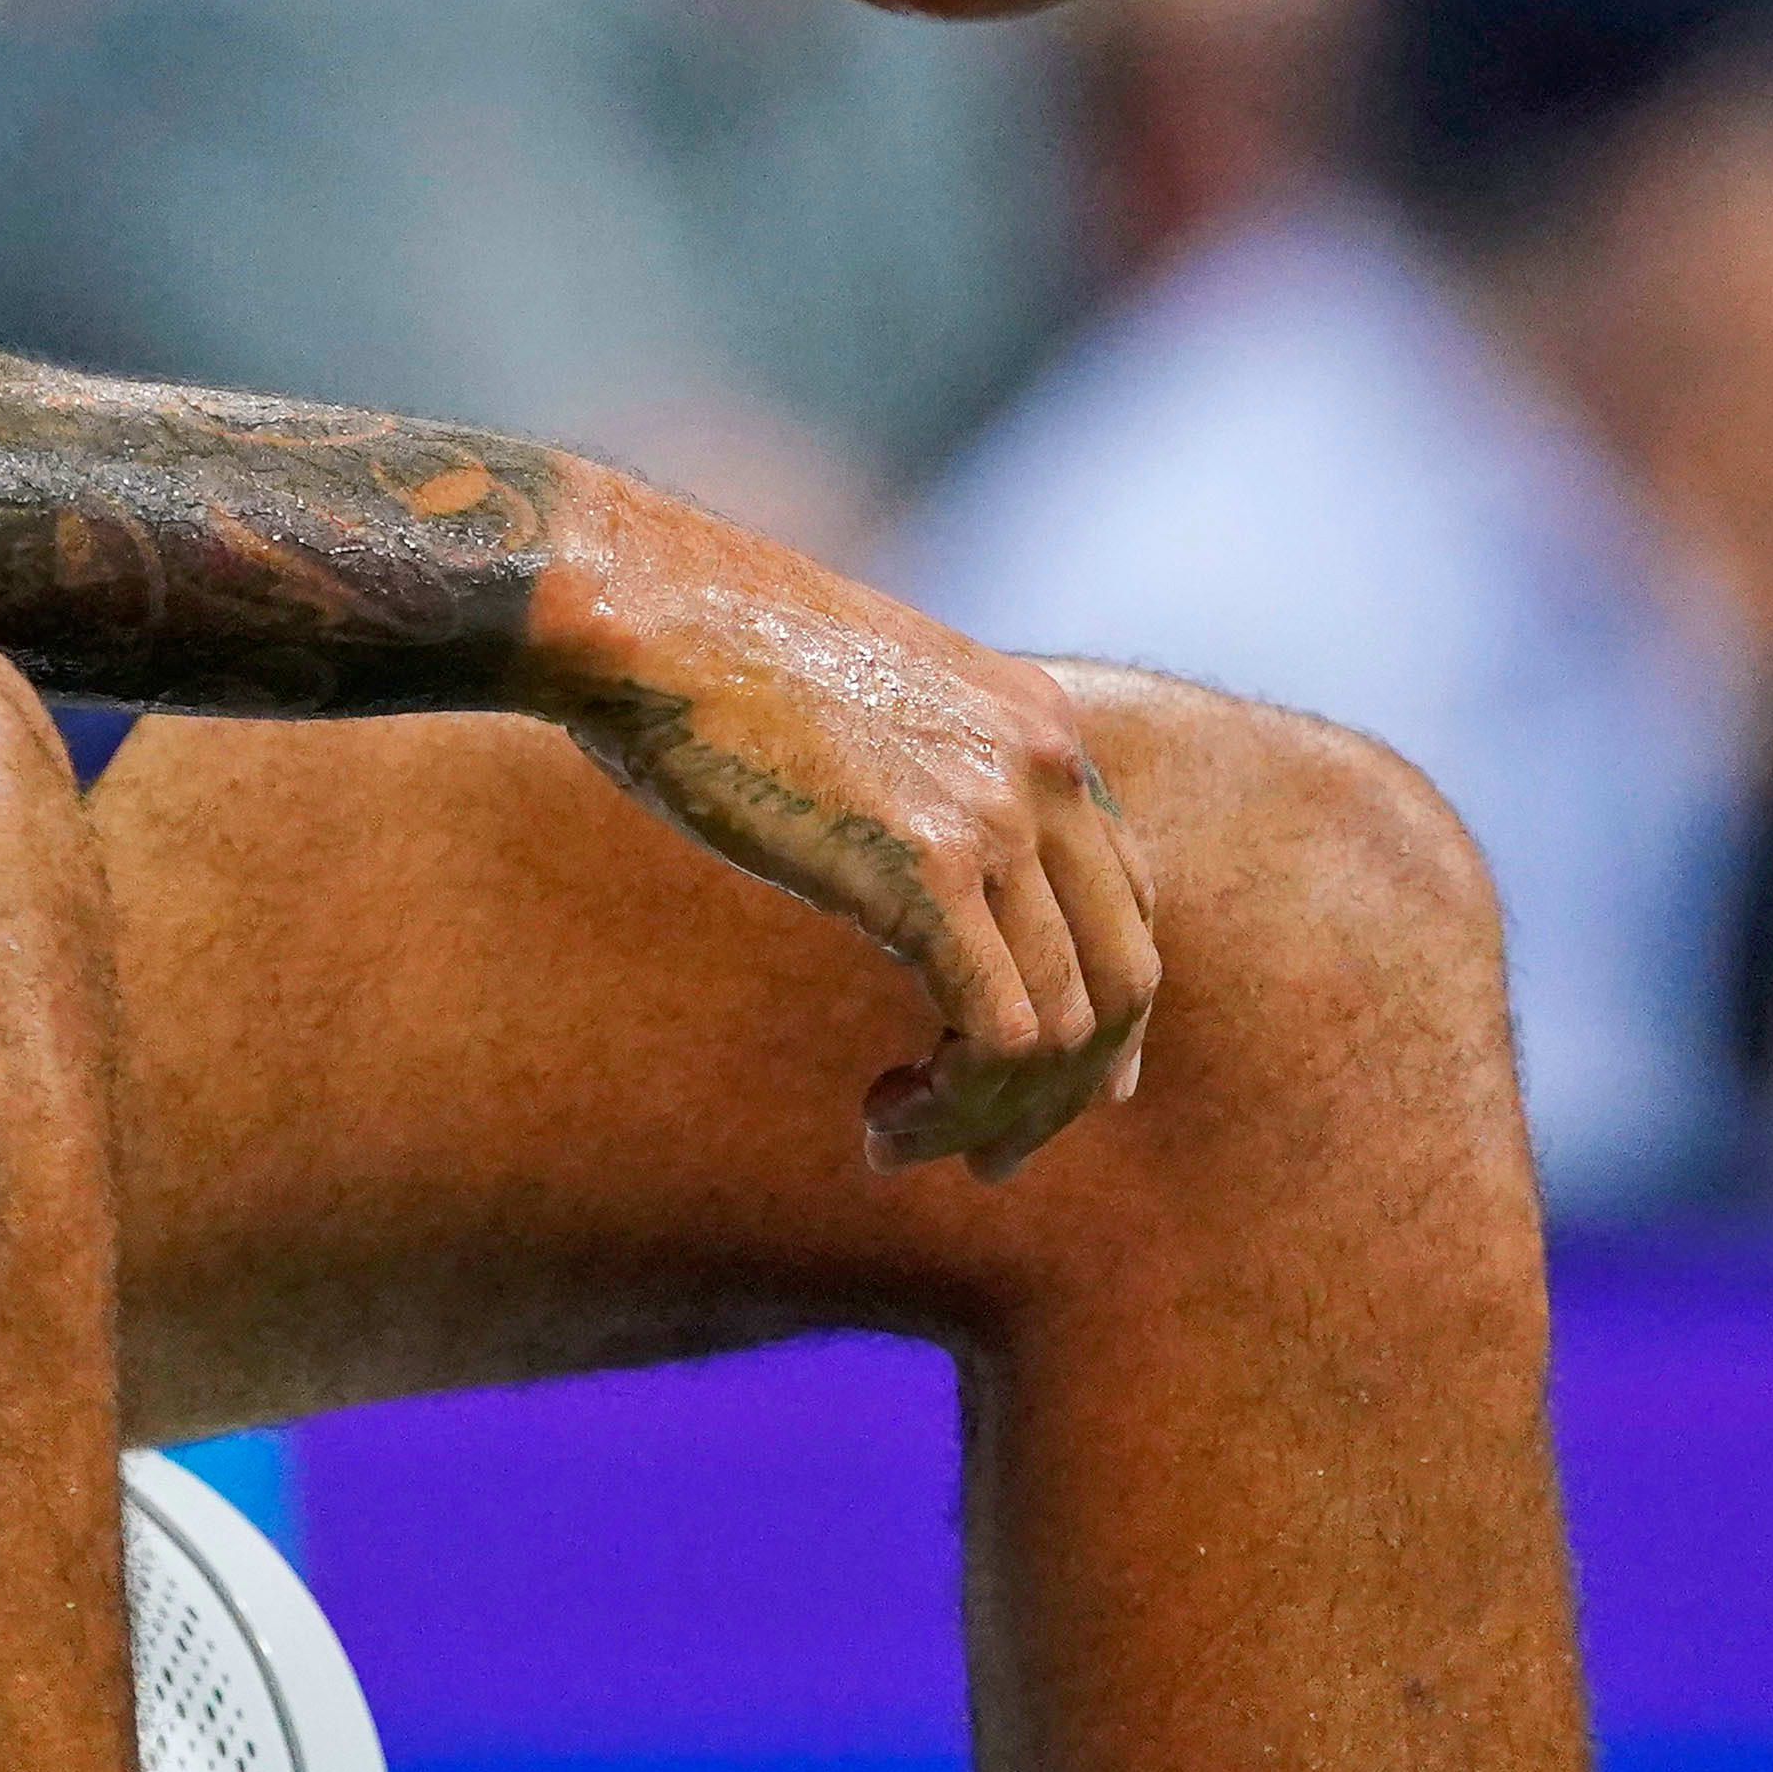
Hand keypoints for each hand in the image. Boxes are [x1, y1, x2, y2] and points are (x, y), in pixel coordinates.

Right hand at [533, 490, 1159, 1177]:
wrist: (645, 612)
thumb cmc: (712, 663)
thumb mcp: (867, 708)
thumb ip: (927, 780)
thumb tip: (925, 876)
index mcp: (1040, 726)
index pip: (1127, 903)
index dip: (1098, 1017)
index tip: (1035, 1089)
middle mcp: (1046, 766)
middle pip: (1122, 979)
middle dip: (1064, 1092)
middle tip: (987, 1159)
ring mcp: (998, 814)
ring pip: (1064, 1027)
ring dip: (990, 1115)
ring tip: (897, 1138)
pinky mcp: (929, 868)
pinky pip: (1000, 1035)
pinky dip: (956, 1104)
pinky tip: (884, 1116)